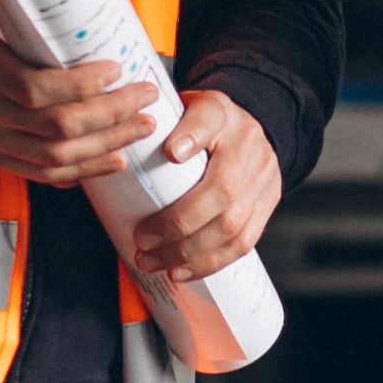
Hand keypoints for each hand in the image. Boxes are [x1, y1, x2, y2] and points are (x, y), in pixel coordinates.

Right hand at [0, 0, 157, 187]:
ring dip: (102, 147)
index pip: (37, 89)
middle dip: (110, 115)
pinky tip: (107, 161)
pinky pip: (31, 172)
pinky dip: (73, 171)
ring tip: (140, 129)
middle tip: (146, 96)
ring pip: (50, 157)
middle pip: (55, 128)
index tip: (115, 67)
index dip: (83, 85)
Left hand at [133, 91, 280, 283]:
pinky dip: (209, 262)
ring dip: (188, 251)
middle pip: (220, 189)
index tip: (171, 153)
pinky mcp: (269, 202)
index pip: (208, 118)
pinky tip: (181, 271)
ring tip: (154, 262)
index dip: (193, 136)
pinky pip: (244, 242)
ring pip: (231, 224)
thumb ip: (151, 128)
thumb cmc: (198, 126)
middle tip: (141, 240)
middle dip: (177, 223)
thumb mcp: (176, 112)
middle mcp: (247, 142)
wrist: (246, 128)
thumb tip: (114, 153)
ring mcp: (263, 175)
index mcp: (219, 112)